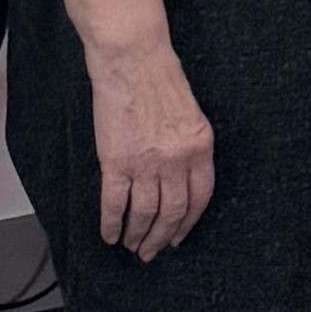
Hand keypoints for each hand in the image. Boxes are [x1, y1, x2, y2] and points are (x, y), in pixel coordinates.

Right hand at [85, 35, 217, 260]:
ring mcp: (146, 162)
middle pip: (172, 211)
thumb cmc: (161, 79)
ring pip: (144, 213)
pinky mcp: (116, 161)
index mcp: (200, 148)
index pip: (200, 198)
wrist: (132, 60)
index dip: (188, 222)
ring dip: (138, 235)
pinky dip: (111, 223)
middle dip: (162, 238)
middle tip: (153, 252)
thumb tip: (180, 179)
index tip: (179, 236)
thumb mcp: (192, 116)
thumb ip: (190, 147)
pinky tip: (110, 235)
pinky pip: (114, 202)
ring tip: (133, 247)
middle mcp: (176, 160)